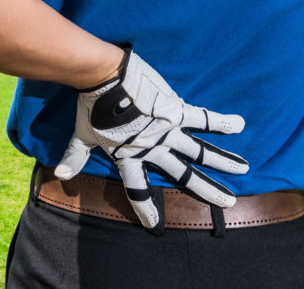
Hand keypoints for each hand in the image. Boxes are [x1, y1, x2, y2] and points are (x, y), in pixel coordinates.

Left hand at [55, 49, 247, 231]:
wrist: (104, 77)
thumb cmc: (91, 106)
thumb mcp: (82, 135)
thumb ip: (73, 157)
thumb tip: (60, 175)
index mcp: (128, 157)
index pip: (137, 188)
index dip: (145, 208)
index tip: (154, 225)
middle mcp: (152, 149)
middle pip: (183, 174)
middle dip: (207, 190)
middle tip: (226, 202)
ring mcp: (166, 130)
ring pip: (200, 150)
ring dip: (222, 160)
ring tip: (243, 168)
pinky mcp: (175, 109)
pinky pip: (202, 117)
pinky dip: (220, 122)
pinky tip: (240, 124)